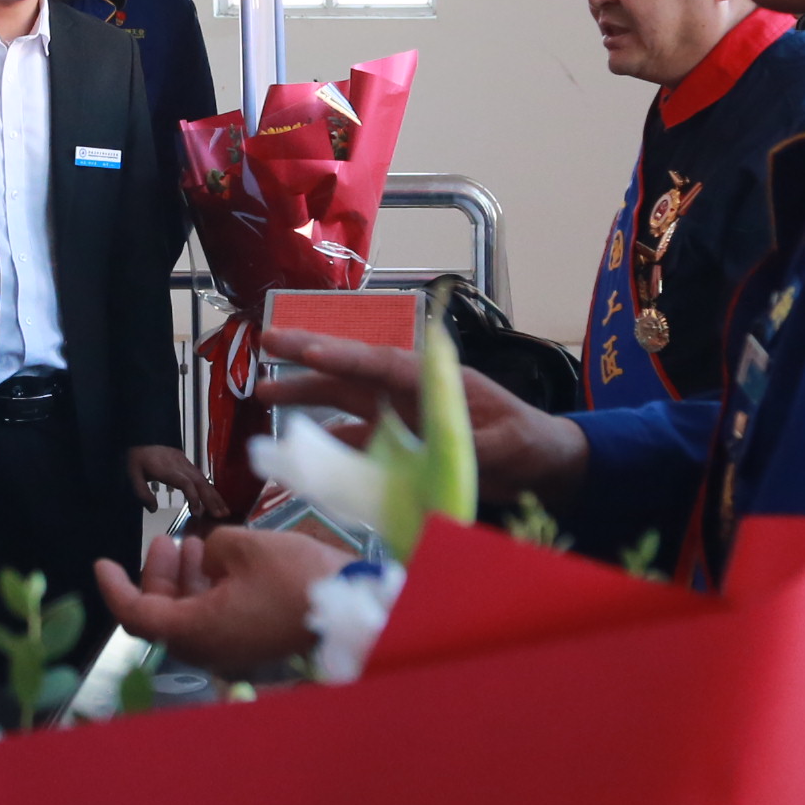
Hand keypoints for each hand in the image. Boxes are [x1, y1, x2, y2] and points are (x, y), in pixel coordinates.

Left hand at [96, 526, 346, 678]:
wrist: (353, 607)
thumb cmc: (295, 577)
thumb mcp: (244, 546)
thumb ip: (212, 548)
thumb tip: (209, 558)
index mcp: (197, 629)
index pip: (137, 615)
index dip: (115, 588)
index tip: (102, 563)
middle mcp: (208, 649)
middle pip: (162, 616)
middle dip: (157, 576)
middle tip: (166, 541)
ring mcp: (230, 652)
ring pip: (188, 618)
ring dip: (183, 582)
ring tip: (192, 545)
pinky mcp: (250, 647)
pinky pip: (214, 622)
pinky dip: (206, 593)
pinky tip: (217, 562)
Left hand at [126, 444, 224, 527]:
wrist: (142, 434)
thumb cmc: (137, 457)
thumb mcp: (132, 474)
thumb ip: (142, 492)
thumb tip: (154, 509)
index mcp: (166, 468)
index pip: (185, 483)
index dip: (193, 497)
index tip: (197, 513)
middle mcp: (179, 464)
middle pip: (199, 482)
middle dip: (211, 499)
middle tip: (221, 516)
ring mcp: (185, 462)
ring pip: (203, 479)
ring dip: (214, 495)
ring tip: (224, 511)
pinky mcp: (186, 462)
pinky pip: (201, 476)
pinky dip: (210, 489)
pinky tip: (216, 499)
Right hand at [249, 330, 589, 504]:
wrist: (542, 463)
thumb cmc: (529, 443)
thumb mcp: (506, 445)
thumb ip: (470, 448)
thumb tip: (440, 453)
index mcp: (435, 380)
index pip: (383, 365)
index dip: (345, 358)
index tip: (310, 351)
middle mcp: (411, 390)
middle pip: (353, 370)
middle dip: (309, 356)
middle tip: (264, 341)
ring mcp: (404, 414)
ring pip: (345, 398)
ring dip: (306, 394)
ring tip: (261, 390)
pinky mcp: (402, 441)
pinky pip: (357, 437)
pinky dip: (329, 440)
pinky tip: (302, 447)